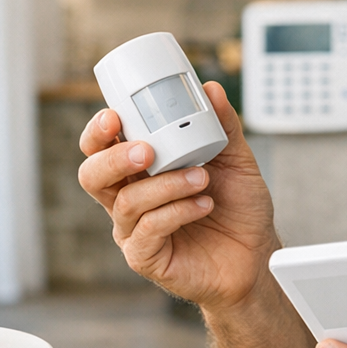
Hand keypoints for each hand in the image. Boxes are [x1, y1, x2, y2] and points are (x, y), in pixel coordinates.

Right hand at [78, 82, 279, 311]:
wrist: (255, 257)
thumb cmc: (238, 210)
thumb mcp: (236, 161)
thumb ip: (223, 126)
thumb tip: (211, 90)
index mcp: (139, 170)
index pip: (101, 146)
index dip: (98, 130)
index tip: (113, 115)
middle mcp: (129, 197)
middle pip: (92, 174)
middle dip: (113, 157)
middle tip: (147, 150)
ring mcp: (133, 230)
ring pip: (126, 201)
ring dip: (165, 184)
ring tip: (201, 179)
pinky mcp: (145, 257)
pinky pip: (146, 230)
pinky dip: (176, 211)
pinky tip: (202, 205)